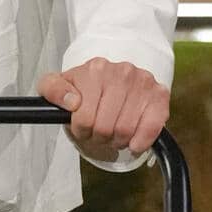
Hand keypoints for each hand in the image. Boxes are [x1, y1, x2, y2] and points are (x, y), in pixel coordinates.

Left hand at [38, 58, 168, 160]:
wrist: (113, 78)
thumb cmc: (86, 87)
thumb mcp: (60, 85)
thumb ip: (52, 90)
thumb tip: (71, 102)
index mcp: (96, 69)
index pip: (84, 118)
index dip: (81, 129)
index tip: (83, 126)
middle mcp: (122, 72)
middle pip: (105, 128)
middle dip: (99, 137)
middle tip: (99, 131)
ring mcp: (143, 82)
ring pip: (125, 132)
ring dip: (117, 141)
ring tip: (114, 132)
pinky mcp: (160, 95)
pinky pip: (150, 128)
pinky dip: (139, 142)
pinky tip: (132, 141)